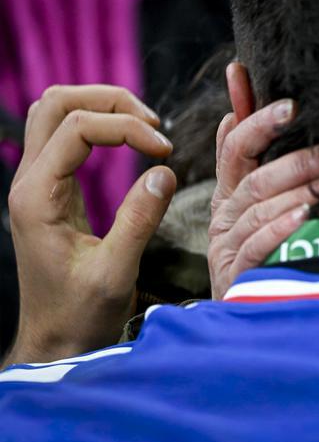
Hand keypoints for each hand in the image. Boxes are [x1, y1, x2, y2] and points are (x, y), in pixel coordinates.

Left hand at [4, 85, 175, 365]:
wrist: (57, 341)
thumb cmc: (82, 314)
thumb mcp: (117, 272)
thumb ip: (140, 219)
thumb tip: (165, 171)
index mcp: (38, 198)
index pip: (78, 129)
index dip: (127, 128)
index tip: (166, 151)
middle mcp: (29, 183)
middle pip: (56, 104)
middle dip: (110, 101)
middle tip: (155, 126)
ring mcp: (36, 184)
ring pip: (56, 112)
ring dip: (102, 107)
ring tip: (146, 129)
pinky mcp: (50, 190)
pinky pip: (65, 135)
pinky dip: (100, 127)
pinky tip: (133, 145)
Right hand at [207, 64, 318, 297]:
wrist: (240, 312)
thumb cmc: (255, 251)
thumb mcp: (254, 205)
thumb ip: (248, 158)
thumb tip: (234, 113)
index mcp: (229, 191)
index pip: (236, 146)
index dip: (257, 120)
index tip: (290, 104)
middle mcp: (225, 213)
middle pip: (254, 175)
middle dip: (296, 159)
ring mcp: (227, 243)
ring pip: (259, 206)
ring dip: (298, 190)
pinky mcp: (235, 271)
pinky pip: (257, 244)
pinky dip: (280, 227)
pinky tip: (304, 216)